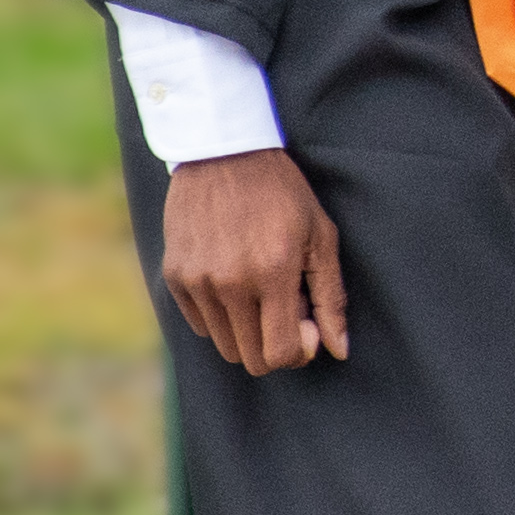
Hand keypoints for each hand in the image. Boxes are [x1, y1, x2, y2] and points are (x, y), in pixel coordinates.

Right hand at [160, 149, 347, 374]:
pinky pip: (201, 326)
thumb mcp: (320, 236)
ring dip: (250, 333)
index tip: (309, 326)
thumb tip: (340, 349)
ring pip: (225, 347)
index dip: (301, 351)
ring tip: (263, 293)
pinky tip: (236, 281)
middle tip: (288, 311)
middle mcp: (229, 283)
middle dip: (277, 347)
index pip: (282, 353)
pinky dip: (223, 317)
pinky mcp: (174, 278)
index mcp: (272, 272)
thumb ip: (331, 297)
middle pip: (253, 360)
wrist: (223, 153)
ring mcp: (197, 282)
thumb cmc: (283, 193)